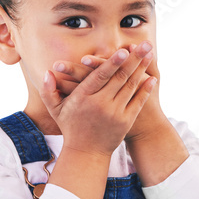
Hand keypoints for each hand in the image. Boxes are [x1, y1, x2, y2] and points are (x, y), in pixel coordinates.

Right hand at [38, 44, 155, 156]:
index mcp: (83, 98)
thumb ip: (48, 90)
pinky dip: (145, 89)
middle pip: (120, 77)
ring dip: (142, 69)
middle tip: (146, 44)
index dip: (113, 63)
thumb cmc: (71, 127)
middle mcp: (100, 104)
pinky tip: (152, 77)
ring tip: (150, 54)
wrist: (86, 153)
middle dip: (135, 59)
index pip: (100, 76)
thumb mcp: (56, 110)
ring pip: (131, 86)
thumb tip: (46, 72)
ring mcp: (115, 113)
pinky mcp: (126, 121)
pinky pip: (138, 101)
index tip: (124, 50)